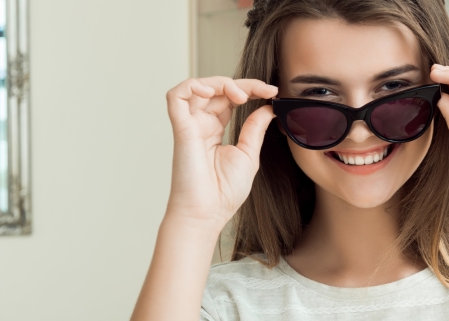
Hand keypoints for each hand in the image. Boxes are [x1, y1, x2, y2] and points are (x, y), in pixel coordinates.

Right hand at [164, 77, 277, 230]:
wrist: (207, 213)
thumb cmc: (224, 192)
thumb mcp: (248, 154)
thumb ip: (255, 128)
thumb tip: (268, 107)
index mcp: (215, 129)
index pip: (230, 98)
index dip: (250, 89)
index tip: (273, 92)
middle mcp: (200, 124)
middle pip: (217, 89)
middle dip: (243, 84)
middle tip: (264, 91)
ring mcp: (189, 125)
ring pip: (197, 87)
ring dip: (221, 82)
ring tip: (241, 95)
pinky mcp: (181, 129)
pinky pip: (176, 96)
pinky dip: (192, 86)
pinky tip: (212, 91)